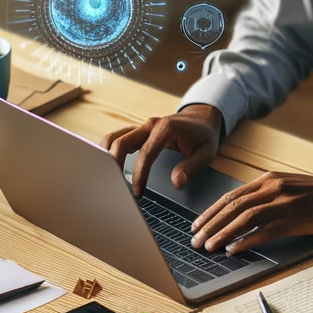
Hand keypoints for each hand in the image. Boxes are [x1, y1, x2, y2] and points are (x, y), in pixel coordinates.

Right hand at [100, 105, 222, 196]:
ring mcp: (141, 127)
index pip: (146, 153)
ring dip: (106, 157)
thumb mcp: (206, 152)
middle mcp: (150, 125)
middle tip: (117, 189)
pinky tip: (109, 169)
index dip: (139, 174)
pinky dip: (108, 152)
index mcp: (166, 128)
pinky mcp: (137, 132)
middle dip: (115, 166)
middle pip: (121, 142)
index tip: (137, 193)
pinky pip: (116, 138)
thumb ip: (192, 167)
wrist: (202, 119)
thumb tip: (177, 183)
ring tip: (109, 181)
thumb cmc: (204, 136)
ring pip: (113, 138)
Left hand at [191, 172, 312, 253]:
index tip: (197, 225)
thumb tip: (239, 213)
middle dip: (211, 224)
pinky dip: (247, 241)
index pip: (232, 196)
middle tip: (195, 240)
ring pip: (245, 217)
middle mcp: (274, 187)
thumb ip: (265, 195)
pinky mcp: (295, 218)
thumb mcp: (287, 188)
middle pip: (234, 206)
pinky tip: (234, 250)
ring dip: (223, 233)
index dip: (211, 211)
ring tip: (209, 247)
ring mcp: (284, 202)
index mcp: (269, 179)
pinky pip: (266, 231)